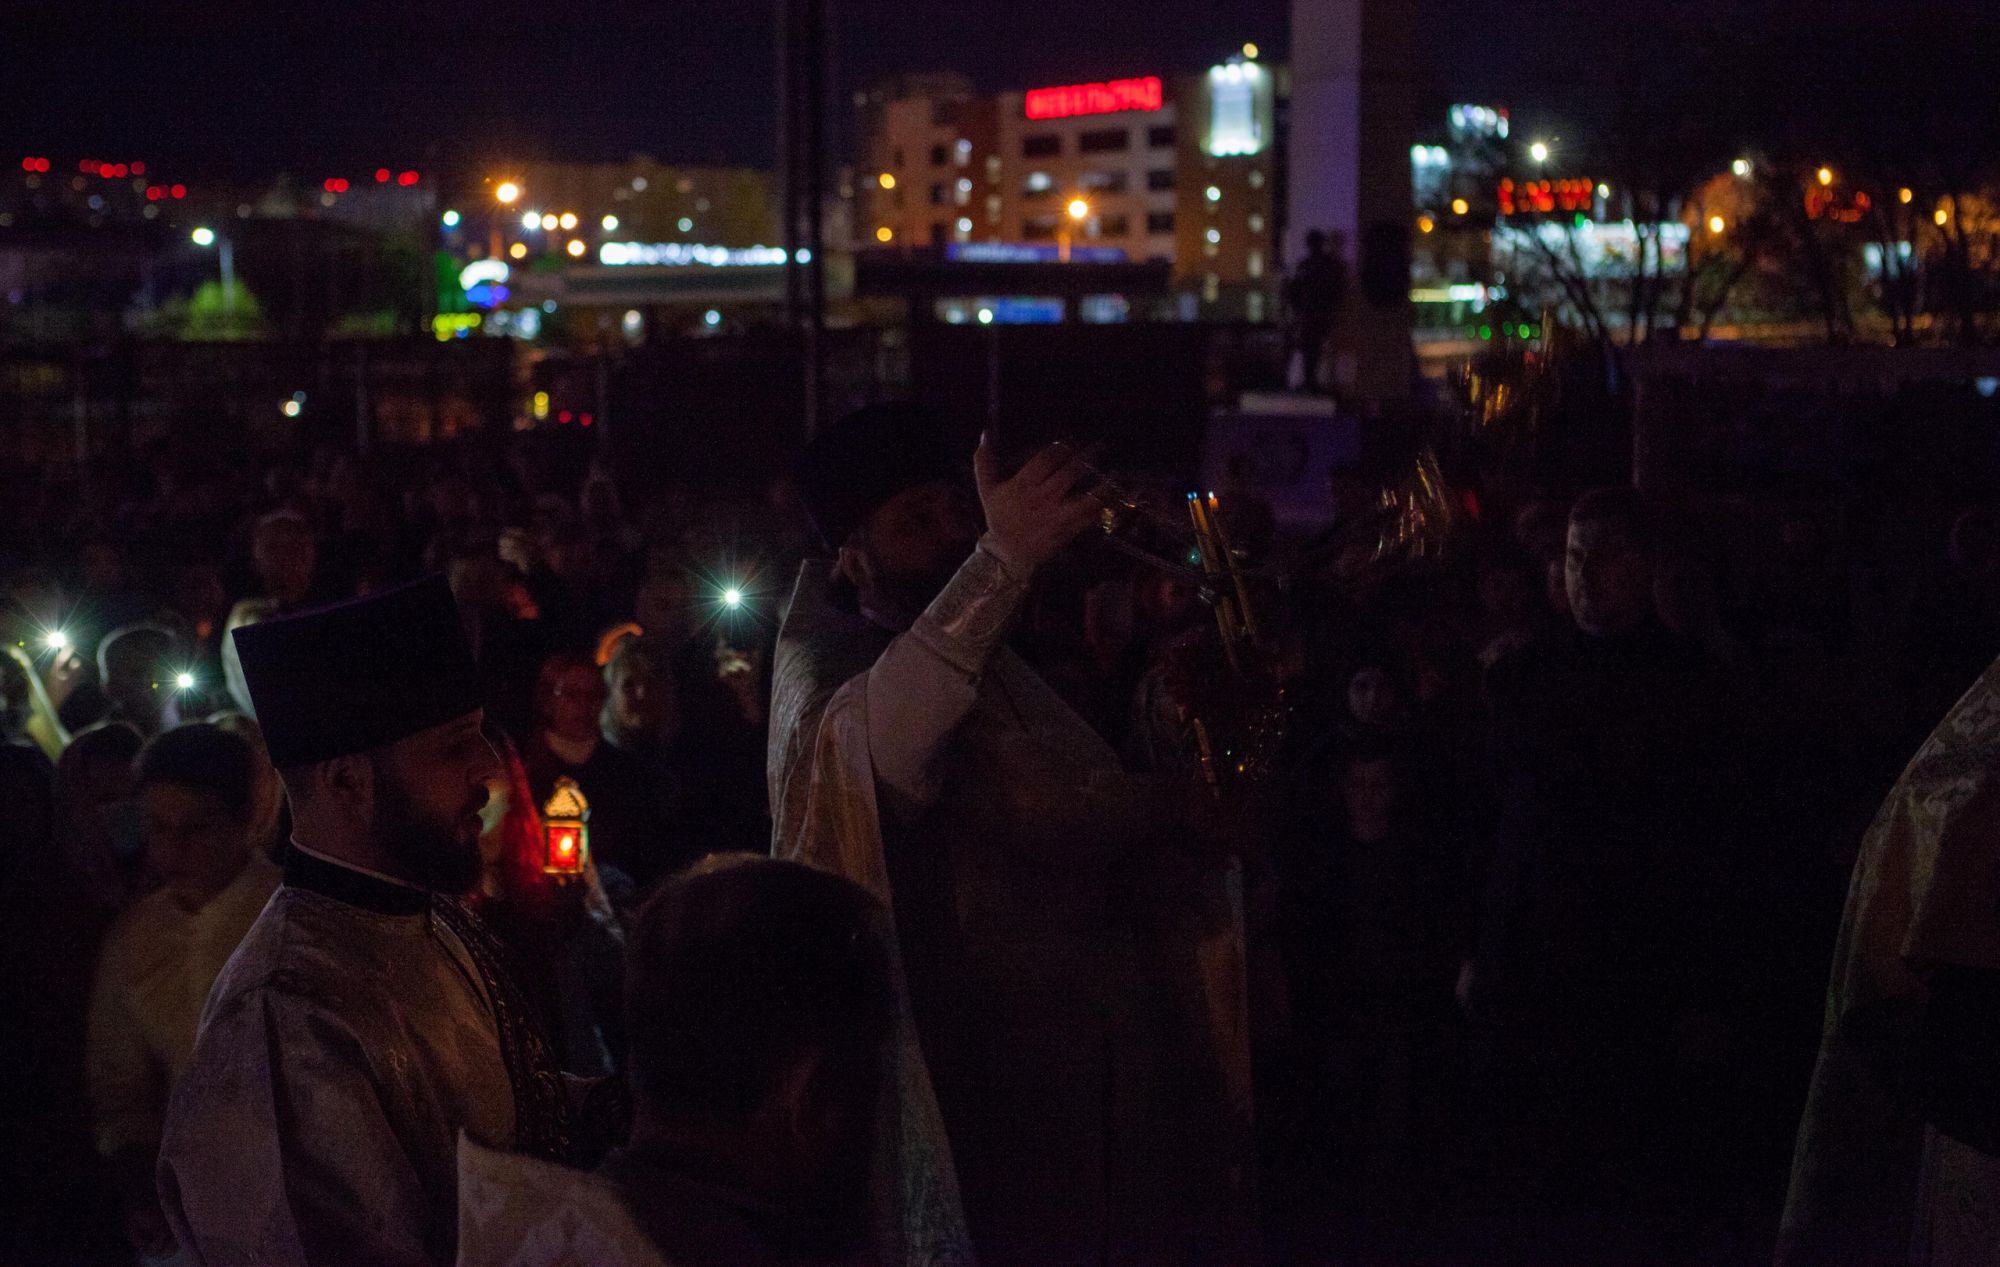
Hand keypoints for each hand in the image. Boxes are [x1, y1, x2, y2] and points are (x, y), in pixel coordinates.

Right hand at [974, 434, 1107, 571]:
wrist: (1007, 553)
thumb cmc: (999, 517)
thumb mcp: (987, 490)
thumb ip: (984, 462)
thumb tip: (984, 433)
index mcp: (1022, 486)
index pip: (1045, 460)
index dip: (1060, 448)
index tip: (1070, 442)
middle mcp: (1041, 499)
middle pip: (1068, 474)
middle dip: (1086, 457)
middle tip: (1099, 447)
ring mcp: (1056, 516)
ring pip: (1084, 498)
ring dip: (1102, 485)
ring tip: (1114, 472)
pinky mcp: (1066, 531)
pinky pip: (1088, 517)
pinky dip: (1102, 506)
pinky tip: (1112, 495)